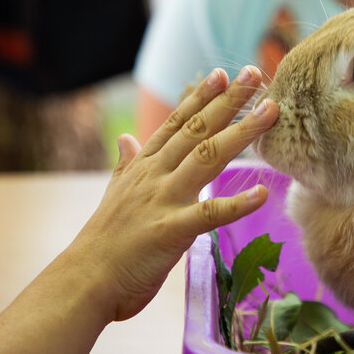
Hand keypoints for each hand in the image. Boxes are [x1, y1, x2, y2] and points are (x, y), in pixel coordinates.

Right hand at [64, 65, 277, 321]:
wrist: (84, 280)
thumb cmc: (103, 241)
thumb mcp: (114, 193)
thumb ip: (126, 164)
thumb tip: (126, 137)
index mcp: (143, 166)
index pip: (176, 123)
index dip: (200, 97)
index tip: (222, 74)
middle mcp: (155, 175)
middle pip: (197, 130)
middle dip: (228, 100)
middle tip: (253, 73)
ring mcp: (163, 200)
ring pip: (207, 157)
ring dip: (241, 133)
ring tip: (269, 112)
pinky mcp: (172, 231)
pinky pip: (210, 214)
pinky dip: (237, 203)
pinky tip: (262, 192)